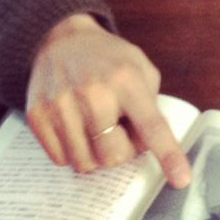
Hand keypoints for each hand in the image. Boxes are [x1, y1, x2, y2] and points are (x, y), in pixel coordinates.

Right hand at [26, 14, 190, 187]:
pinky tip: (76, 127)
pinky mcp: (38, 116)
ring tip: (96, 127)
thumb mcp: (141, 69)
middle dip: (121, 152)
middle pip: (114, 156)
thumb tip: (149, 147)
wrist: (61, 40)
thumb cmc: (109, 59)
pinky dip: (73, 151)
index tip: (182, 180)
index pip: (152, 126)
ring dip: (95, 153)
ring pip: (85, 163)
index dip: (169, 155)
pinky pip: (60, 159)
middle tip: (118, 131)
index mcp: (127, 80)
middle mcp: (93, 93)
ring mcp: (62, 105)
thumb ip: (150, 106)